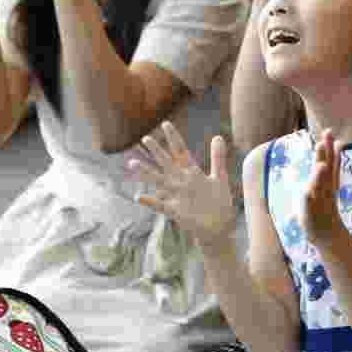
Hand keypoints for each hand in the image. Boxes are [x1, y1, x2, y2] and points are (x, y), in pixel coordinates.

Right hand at [130, 121, 238, 250]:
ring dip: (146, 172)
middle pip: (166, 162)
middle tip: (146, 138)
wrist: (218, 228)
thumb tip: (218, 136)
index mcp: (191, 172)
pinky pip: (160, 205)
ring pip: (159, 180)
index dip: (173, 137)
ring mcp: (177, 195)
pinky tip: (139, 198)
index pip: (180, 151)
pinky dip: (150, 202)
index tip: (165, 123)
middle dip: (157, 151)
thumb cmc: (218, 203)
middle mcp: (181, 181)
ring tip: (132, 163)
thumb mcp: (219, 177)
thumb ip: (217, 157)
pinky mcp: (176, 211)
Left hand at [302, 130, 346, 245]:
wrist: (328, 235)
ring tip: (320, 161)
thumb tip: (325, 160)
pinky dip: (309, 195)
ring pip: (319, 184)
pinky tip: (308, 190)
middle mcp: (325, 190)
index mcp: (328, 183)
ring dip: (319, 173)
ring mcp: (318, 200)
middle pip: (326, 169)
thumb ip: (325, 175)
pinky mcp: (310, 210)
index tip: (331, 134)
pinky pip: (309, 201)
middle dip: (326, 153)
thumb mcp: (324, 191)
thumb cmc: (323, 211)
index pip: (331, 164)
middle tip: (327, 136)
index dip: (332, 150)